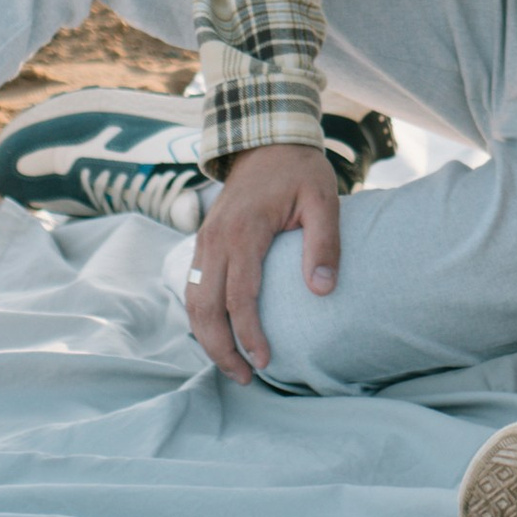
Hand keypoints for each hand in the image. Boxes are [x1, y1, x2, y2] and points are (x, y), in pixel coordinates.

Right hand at [186, 142, 341, 380]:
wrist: (266, 138)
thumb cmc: (300, 169)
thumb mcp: (324, 199)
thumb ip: (324, 244)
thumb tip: (322, 290)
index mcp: (243, 232)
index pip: (239, 297)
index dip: (249, 334)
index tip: (265, 361)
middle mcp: (215, 239)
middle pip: (205, 308)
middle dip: (221, 349)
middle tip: (246, 378)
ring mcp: (204, 240)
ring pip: (192, 301)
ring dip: (207, 338)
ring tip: (232, 367)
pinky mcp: (204, 242)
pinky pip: (193, 288)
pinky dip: (201, 318)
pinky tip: (219, 336)